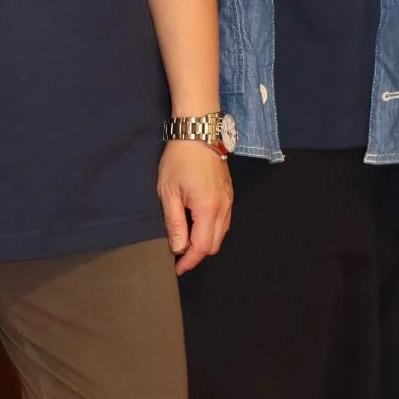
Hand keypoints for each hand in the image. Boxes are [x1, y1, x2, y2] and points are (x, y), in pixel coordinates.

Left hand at [158, 140, 232, 275]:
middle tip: (179, 252)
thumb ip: (175, 222)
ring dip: (206, 240)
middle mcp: (223, 207)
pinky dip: (212, 228)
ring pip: (221, 233)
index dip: (189, 261)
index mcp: (208, 209)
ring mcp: (229, 200)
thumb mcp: (169, 191)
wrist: (198, 130)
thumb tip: (178, 248)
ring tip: (186, 236)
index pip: (202, 247)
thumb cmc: (180, 159)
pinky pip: (224, 220)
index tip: (177, 268)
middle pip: (215, 244)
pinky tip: (197, 221)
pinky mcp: (229, 193)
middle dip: (198, 252)